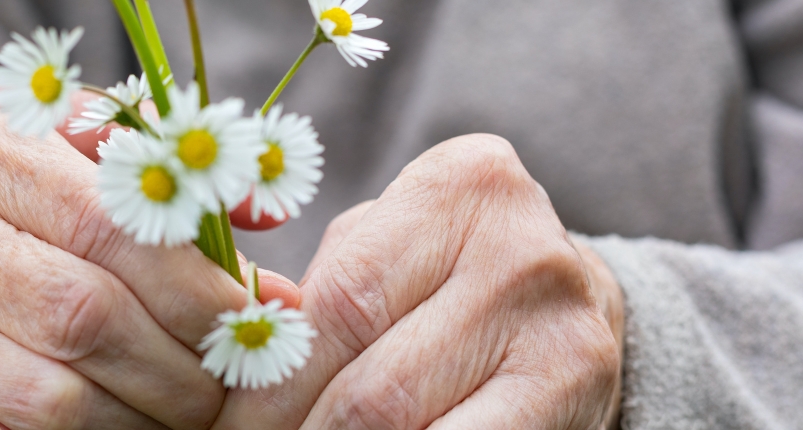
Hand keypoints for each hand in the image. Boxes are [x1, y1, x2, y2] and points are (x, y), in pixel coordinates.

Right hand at [0, 111, 299, 428]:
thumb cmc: (44, 194)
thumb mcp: (97, 162)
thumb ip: (175, 189)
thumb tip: (269, 237)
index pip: (110, 225)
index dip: (193, 286)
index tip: (248, 320)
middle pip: (84, 314)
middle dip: (177, 366)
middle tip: (229, 387)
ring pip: (52, 394)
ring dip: (139, 419)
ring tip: (189, 415)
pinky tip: (130, 429)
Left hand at [216, 134, 624, 428]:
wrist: (578, 311)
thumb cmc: (444, 280)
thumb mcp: (384, 251)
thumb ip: (313, 292)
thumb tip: (232, 359)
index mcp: (458, 186)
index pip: (335, 303)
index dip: (268, 380)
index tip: (224, 421)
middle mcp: (519, 247)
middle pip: (368, 378)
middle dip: (292, 429)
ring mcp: (559, 324)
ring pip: (401, 425)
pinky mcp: (577, 386)